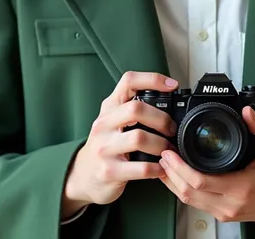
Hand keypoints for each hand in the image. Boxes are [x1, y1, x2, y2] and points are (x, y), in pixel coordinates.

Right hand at [61, 71, 178, 219]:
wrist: (82, 175)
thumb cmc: (106, 143)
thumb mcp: (114, 120)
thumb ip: (133, 108)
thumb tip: (169, 101)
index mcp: (109, 107)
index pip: (129, 81)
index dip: (152, 79)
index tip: (172, 85)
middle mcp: (104, 124)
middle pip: (136, 109)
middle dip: (161, 118)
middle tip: (172, 129)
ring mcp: (104, 148)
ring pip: (139, 138)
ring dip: (161, 144)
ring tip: (168, 150)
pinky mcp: (109, 171)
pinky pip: (140, 168)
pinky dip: (156, 168)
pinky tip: (162, 168)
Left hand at [158, 106, 254, 224]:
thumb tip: (247, 111)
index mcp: (242, 187)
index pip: (200, 182)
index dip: (179, 167)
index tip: (169, 151)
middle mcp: (231, 203)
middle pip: (188, 193)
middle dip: (170, 173)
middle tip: (161, 153)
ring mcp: (227, 212)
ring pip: (190, 201)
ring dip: (174, 183)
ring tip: (165, 162)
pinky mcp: (227, 214)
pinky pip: (198, 204)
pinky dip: (184, 190)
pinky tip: (179, 176)